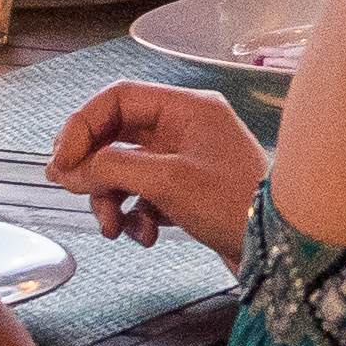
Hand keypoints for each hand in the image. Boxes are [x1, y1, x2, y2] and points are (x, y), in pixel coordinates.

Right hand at [42, 82, 264, 258]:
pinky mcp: (191, 190)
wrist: (283, 247)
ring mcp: (189, 159)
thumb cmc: (236, 204)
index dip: (82, 127)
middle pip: (119, 136)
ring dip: (112, 199)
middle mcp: (186, 127)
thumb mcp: (166, 181)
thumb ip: (111, 168)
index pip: (118, 99)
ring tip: (113, 228)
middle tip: (74, 193)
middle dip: (95, 169)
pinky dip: (137, 215)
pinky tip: (146, 235)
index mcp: (186, 107)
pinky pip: (147, 194)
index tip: (63, 162)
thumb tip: (69, 169)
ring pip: (128, 169)